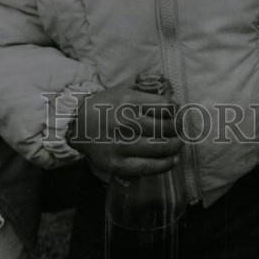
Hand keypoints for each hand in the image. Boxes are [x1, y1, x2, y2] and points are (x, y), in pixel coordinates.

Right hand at [69, 82, 183, 180]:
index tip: (177, 112)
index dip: (175, 109)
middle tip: (180, 129)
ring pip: (159, 147)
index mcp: (128, 101)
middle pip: (164, 127)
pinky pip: (147, 167)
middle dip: (178, 128)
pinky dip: (164, 164)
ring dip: (175, 146)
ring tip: (179, 144)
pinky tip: (173, 160)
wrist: (77, 126)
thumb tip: (173, 101)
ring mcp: (121, 145)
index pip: (164, 106)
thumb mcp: (123, 91)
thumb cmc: (105, 106)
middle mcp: (125, 122)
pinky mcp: (117, 164)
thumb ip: (146, 94)